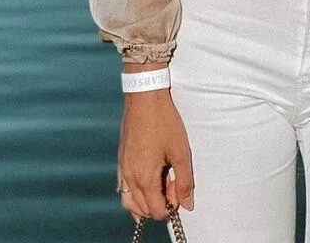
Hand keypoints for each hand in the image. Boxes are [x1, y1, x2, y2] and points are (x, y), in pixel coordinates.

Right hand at [117, 92, 194, 220]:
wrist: (145, 97)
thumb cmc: (164, 122)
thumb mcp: (181, 151)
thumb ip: (185, 181)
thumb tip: (188, 205)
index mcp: (144, 178)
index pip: (157, 211)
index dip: (172, 204)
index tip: (179, 184)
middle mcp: (129, 178)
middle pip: (143, 210)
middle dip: (160, 203)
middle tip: (172, 180)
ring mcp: (123, 170)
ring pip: (130, 203)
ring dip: (146, 202)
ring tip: (161, 184)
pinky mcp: (121, 161)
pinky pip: (124, 189)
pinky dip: (135, 193)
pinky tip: (148, 180)